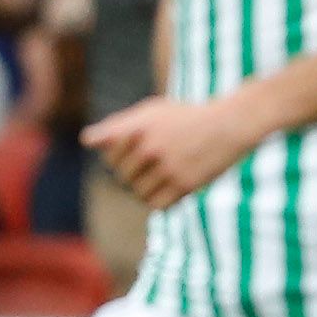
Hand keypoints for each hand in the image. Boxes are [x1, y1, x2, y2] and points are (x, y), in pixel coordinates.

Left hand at [82, 95, 268, 212]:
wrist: (230, 124)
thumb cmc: (187, 117)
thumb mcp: (151, 112)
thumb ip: (118, 125)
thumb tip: (87, 141)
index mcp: (136, 129)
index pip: (108, 157)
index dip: (119, 157)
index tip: (135, 151)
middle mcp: (148, 148)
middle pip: (122, 177)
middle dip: (134, 174)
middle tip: (154, 166)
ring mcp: (166, 167)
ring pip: (138, 193)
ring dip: (147, 189)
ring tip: (162, 178)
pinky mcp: (184, 183)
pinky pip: (157, 204)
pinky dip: (160, 200)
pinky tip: (170, 189)